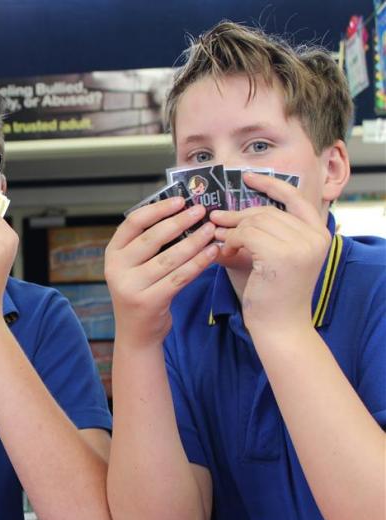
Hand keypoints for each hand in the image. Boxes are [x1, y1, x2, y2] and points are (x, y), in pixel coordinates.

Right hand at [104, 197, 218, 347]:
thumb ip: (148, 244)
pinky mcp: (149, 301)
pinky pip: (179, 278)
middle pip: (152, 238)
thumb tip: (180, 213)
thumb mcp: (134, 266)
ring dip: (194, 241)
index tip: (180, 200)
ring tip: (210, 230)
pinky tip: (211, 253)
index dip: (158, 208)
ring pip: (169, 258)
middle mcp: (117, 269)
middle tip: (201, 211)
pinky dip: (198, 263)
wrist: (136, 332)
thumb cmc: (141, 291)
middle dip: (180, 222)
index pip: (133, 222)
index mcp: (112, 253)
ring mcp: (131, 286)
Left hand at [210, 172, 329, 332]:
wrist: (280, 326)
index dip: (270, 185)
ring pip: (255, 222)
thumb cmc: (271, 294)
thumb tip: (225, 214)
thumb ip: (260, 233)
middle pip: (267, 211)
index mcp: (318, 233)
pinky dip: (230, 239)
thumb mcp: (270, 257)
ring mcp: (301, 246)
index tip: (247, 177)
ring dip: (231, 228)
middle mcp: (315, 236)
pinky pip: (247, 235)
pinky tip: (223, 250)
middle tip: (215, 218)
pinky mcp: (282, 256)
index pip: (294, 198)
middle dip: (238, 214)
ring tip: (217, 236)